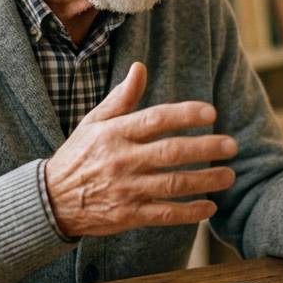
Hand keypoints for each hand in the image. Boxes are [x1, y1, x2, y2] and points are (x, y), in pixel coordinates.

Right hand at [44, 62, 238, 236]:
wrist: (50, 201)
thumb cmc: (78, 156)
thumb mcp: (93, 122)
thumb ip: (121, 98)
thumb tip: (140, 67)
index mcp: (114, 134)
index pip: (155, 119)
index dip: (185, 114)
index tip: (211, 113)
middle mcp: (121, 160)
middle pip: (170, 152)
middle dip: (205, 148)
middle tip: (231, 145)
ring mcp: (125, 190)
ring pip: (173, 184)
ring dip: (205, 180)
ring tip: (229, 175)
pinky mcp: (127, 215)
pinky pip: (164, 214)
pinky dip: (189, 212)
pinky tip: (210, 207)